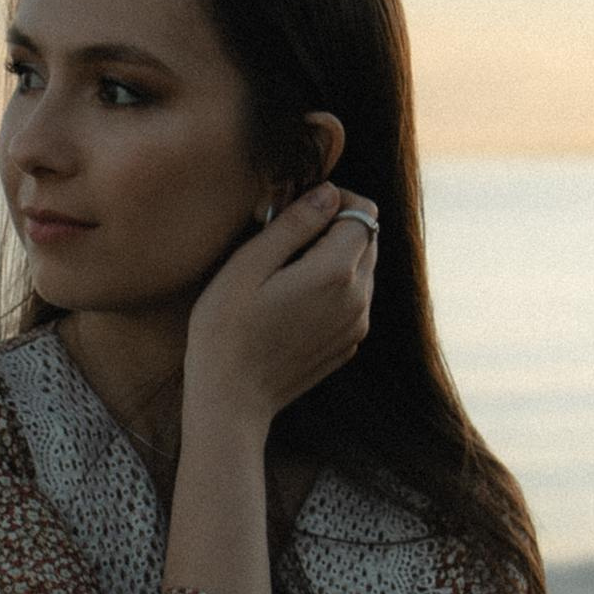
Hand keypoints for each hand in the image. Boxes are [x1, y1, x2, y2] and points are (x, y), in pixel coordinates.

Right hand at [182, 178, 377, 431]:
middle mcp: (358, 299)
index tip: (298, 207)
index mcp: (335, 273)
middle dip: (335, 226)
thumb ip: (293, 224)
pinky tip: (290, 303)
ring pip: (362, 268)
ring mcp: (356, 326)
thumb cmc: (225, 331)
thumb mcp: (247, 266)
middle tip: (286, 238)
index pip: (362, 212)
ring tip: (284, 272)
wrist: (230, 401)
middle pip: (368, 238)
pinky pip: (353, 299)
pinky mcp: (348, 344)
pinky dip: (331, 288)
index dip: (334, 199)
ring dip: (333, 257)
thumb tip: (328, 193)